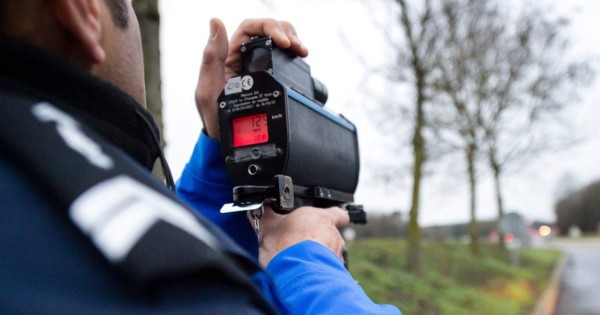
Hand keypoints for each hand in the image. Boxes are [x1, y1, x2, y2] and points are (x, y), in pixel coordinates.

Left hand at [195, 18, 307, 138]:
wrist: (228, 143)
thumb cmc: (213, 118)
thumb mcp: (208, 89)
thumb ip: (211, 57)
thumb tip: (216, 22)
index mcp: (228, 54)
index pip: (250, 28)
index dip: (269, 27)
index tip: (283, 42)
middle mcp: (243, 57)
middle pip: (268, 31)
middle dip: (287, 33)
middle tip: (298, 48)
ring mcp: (258, 68)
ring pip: (278, 43)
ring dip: (293, 43)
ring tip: (302, 53)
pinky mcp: (270, 79)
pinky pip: (284, 61)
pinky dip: (294, 58)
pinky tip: (300, 63)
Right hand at [250, 206, 349, 267]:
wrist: (296, 274)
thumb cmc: (286, 247)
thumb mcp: (268, 226)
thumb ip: (266, 215)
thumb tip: (258, 210)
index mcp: (320, 218)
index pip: (339, 214)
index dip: (334, 217)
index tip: (326, 219)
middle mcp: (332, 235)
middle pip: (331, 235)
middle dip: (318, 241)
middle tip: (300, 245)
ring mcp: (336, 254)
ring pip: (331, 254)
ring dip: (319, 257)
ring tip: (301, 262)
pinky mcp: (335, 272)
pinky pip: (329, 270)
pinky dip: (320, 271)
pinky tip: (305, 273)